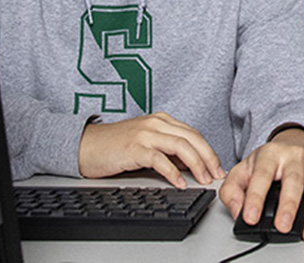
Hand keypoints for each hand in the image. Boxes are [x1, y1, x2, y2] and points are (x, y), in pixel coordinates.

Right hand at [78, 112, 224, 187]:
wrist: (85, 145)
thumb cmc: (115, 146)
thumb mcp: (146, 143)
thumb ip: (167, 149)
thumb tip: (190, 164)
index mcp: (161, 120)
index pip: (193, 133)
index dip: (208, 150)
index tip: (217, 167)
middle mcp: (156, 123)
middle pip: (192, 138)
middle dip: (209, 158)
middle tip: (216, 175)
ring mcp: (145, 134)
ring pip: (181, 146)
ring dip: (196, 164)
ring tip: (203, 179)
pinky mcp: (134, 148)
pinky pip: (160, 160)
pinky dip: (173, 173)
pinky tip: (180, 183)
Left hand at [218, 127, 303, 243]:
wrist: (295, 141)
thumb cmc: (269, 161)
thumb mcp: (243, 169)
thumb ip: (232, 190)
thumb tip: (237, 211)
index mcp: (271, 154)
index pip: (262, 175)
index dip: (255, 197)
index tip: (250, 217)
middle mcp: (295, 156)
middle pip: (294, 179)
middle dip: (289, 205)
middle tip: (283, 226)